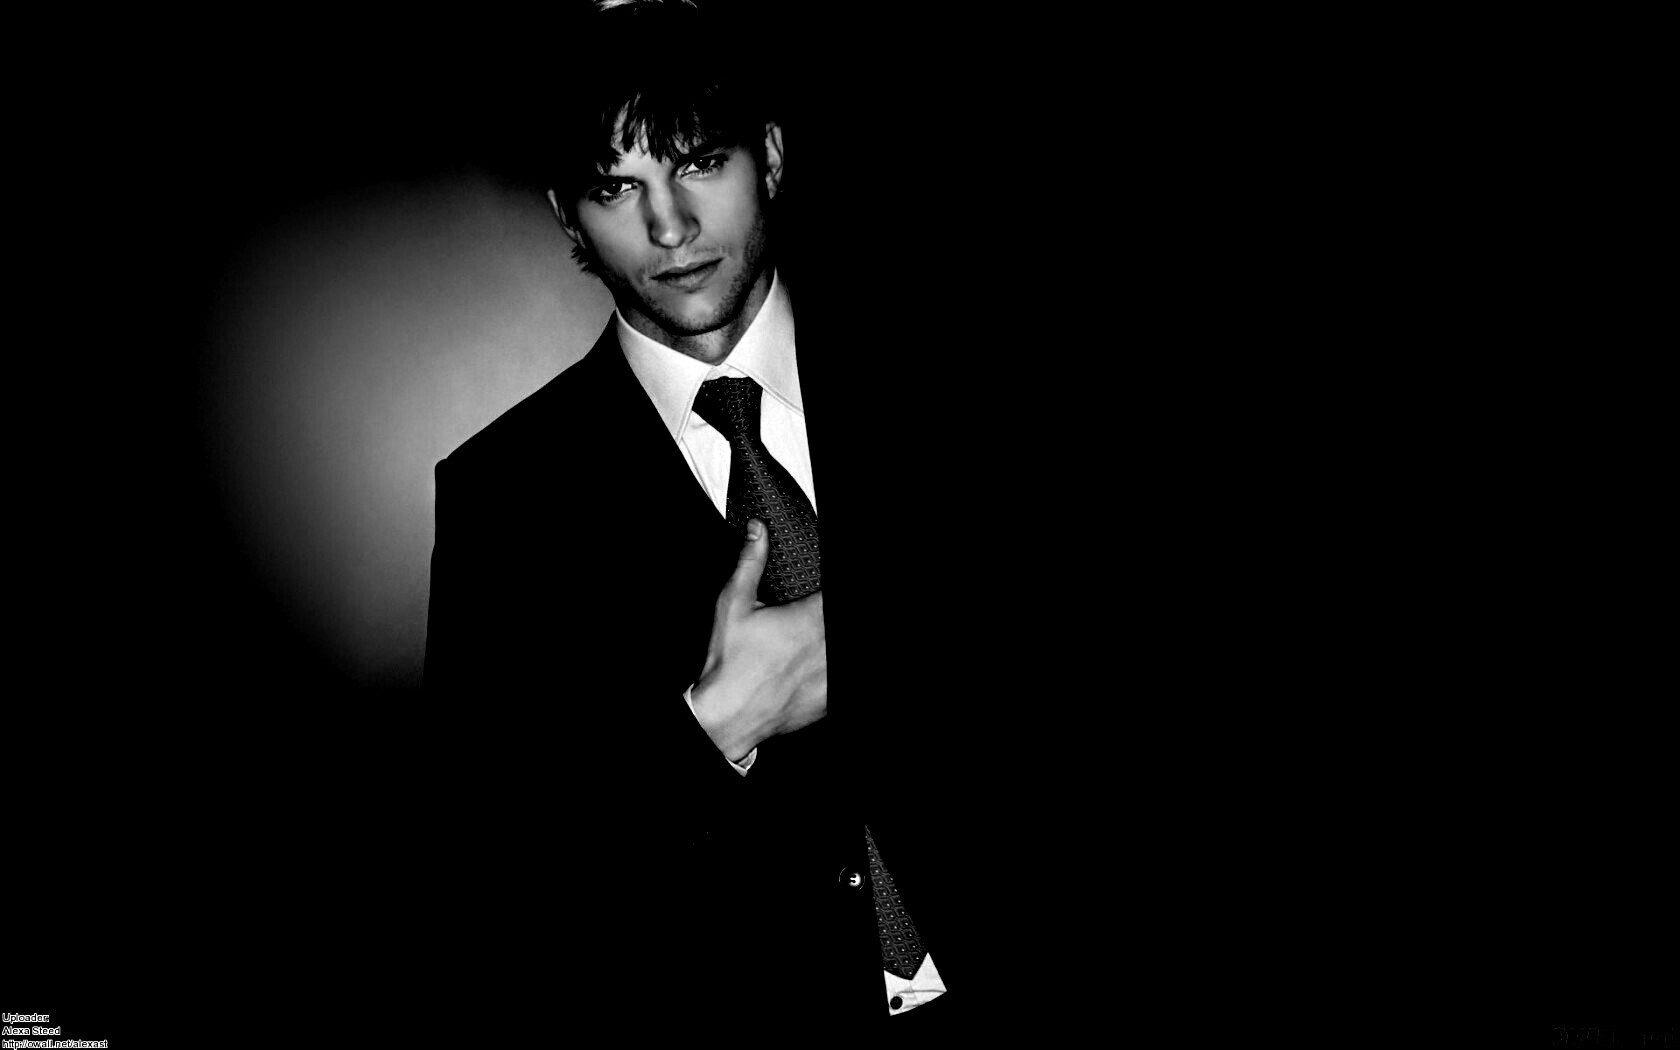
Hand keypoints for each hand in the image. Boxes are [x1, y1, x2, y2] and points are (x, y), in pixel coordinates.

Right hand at [690, 518, 826, 761]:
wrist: (728, 716)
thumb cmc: (731, 663)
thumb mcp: (734, 603)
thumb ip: (751, 562)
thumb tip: (756, 531)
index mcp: (812, 618)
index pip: (835, 595)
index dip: (825, 596)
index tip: (817, 599)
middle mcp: (828, 646)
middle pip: (839, 622)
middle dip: (823, 620)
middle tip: (807, 624)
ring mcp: (833, 675)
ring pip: (842, 651)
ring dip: (826, 646)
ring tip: (808, 644)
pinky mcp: (831, 700)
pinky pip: (839, 680)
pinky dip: (827, 672)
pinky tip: (808, 670)